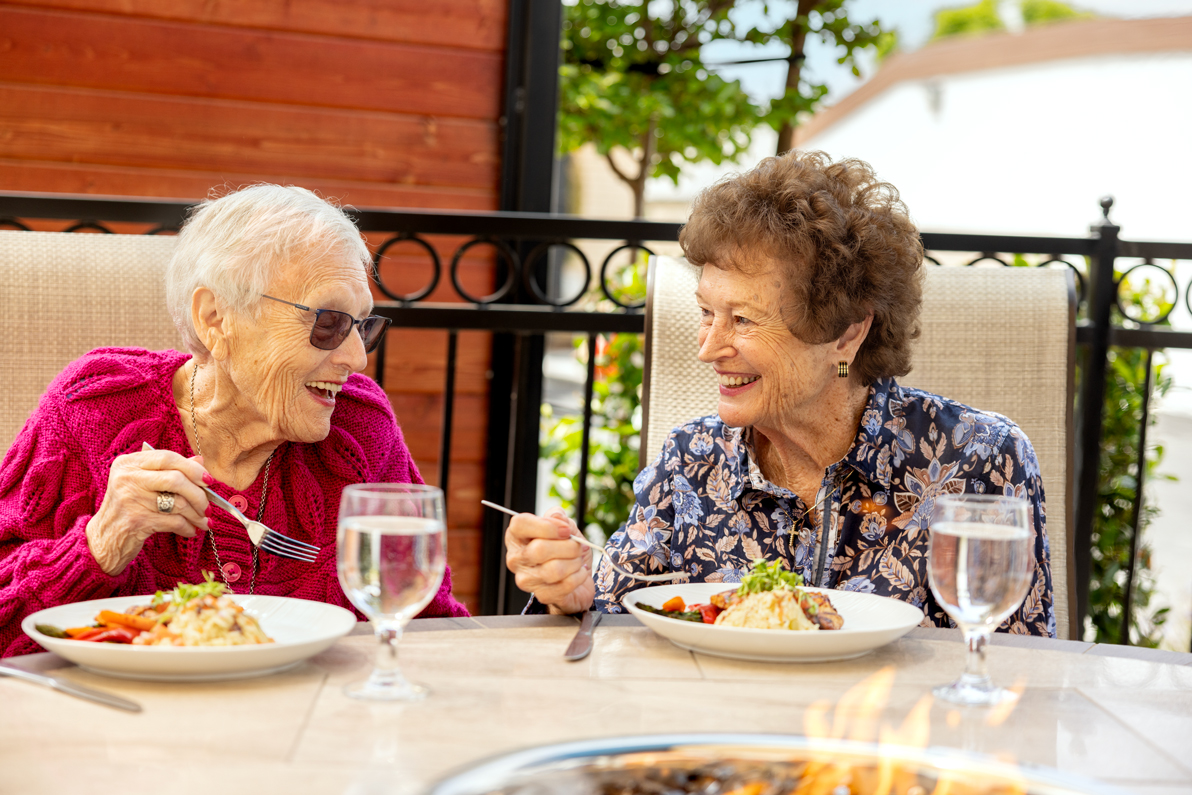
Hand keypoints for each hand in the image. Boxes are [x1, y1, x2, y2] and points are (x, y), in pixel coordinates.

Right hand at [85, 449, 211, 574]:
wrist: (105, 537)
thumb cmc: (130, 506)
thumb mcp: (144, 483)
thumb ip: (170, 470)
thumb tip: (200, 461)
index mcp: (128, 463)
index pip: (167, 457)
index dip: (193, 468)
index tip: (209, 480)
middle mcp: (126, 478)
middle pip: (176, 479)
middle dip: (199, 494)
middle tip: (208, 506)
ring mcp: (129, 499)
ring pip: (178, 503)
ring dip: (196, 514)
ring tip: (203, 521)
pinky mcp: (136, 521)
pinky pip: (173, 522)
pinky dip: (187, 527)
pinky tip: (191, 530)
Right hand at [505, 508, 594, 614]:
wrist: (577, 578)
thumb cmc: (566, 550)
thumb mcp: (566, 527)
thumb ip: (560, 518)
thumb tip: (556, 517)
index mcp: (517, 537)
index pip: (520, 524)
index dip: (546, 526)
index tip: (566, 530)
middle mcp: (516, 559)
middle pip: (539, 549)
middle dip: (568, 546)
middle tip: (578, 546)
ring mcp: (526, 580)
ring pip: (554, 569)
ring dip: (574, 562)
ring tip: (578, 560)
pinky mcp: (542, 596)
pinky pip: (565, 584)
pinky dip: (579, 576)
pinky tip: (579, 573)